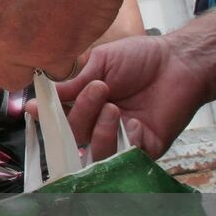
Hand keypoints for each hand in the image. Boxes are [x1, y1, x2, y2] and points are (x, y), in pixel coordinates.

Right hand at [43, 33, 213, 161]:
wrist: (179, 62)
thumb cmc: (140, 57)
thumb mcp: (100, 63)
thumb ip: (73, 83)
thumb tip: (39, 96)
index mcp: (85, 103)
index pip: (58, 117)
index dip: (46, 117)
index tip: (36, 108)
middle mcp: (98, 123)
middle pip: (74, 136)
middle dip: (81, 115)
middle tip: (99, 89)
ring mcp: (121, 138)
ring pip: (96, 152)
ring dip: (99, 131)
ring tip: (114, 108)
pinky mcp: (145, 148)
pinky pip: (125, 158)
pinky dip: (125, 141)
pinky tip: (135, 123)